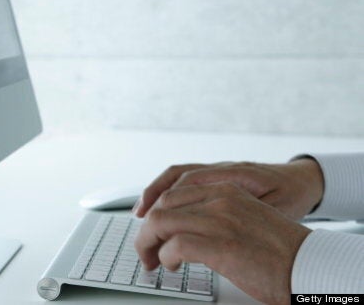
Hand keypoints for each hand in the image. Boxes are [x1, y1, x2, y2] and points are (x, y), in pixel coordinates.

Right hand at [133, 159, 323, 219]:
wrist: (302, 180)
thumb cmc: (292, 197)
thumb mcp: (277, 209)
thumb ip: (248, 214)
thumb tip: (220, 227)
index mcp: (236, 175)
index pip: (190, 182)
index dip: (167, 203)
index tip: (155, 223)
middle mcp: (221, 169)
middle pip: (178, 176)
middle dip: (154, 199)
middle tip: (143, 226)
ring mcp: (216, 170)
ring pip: (176, 174)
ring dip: (155, 193)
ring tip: (140, 215)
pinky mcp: (214, 176)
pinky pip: (184, 177)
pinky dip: (166, 190)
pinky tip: (158, 207)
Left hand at [134, 182, 310, 303]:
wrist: (309, 264)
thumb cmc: (276, 247)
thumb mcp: (243, 215)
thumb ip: (214, 212)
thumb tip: (179, 225)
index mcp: (225, 188)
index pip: (172, 190)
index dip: (152, 209)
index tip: (145, 225)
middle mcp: (220, 199)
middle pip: (161, 205)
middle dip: (145, 230)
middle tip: (145, 250)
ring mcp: (220, 220)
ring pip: (160, 223)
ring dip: (148, 244)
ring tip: (153, 261)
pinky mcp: (221, 246)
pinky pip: (174, 246)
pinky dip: (165, 257)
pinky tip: (172, 265)